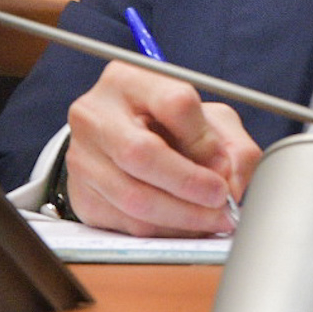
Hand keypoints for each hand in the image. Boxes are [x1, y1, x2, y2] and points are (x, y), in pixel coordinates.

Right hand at [63, 61, 259, 235]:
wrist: (122, 145)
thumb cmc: (170, 127)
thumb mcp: (208, 120)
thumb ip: (231, 146)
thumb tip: (229, 180)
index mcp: (128, 80)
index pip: (174, 102)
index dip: (204, 139)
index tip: (222, 166)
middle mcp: (95, 115)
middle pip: (142, 153)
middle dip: (189, 184)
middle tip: (220, 200)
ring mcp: (82, 157)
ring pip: (133, 196)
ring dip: (181, 216)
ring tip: (212, 219)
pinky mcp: (81, 195)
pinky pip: (126, 223)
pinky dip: (163, 230)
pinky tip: (185, 225)